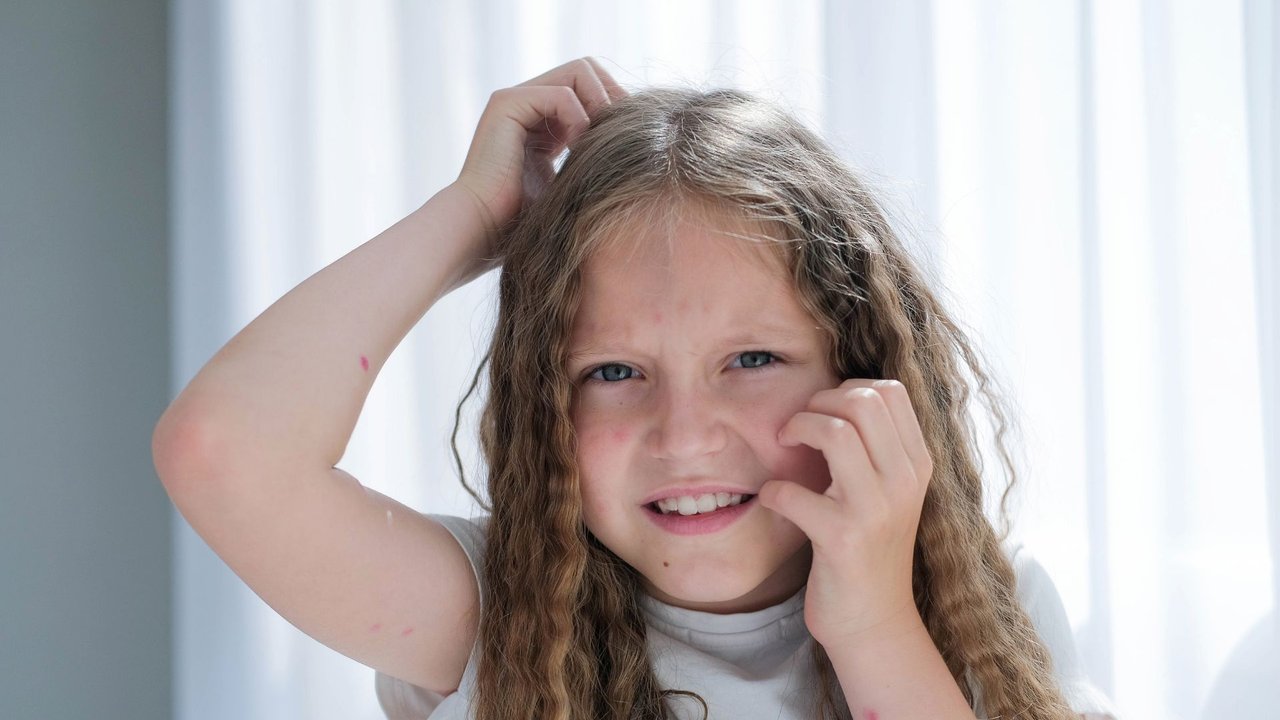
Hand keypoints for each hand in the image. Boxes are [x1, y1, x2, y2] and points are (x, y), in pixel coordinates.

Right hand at [453, 57, 626, 261]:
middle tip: (622, 132)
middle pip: (587, 69)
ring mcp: (515, 99)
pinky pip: (562, 95)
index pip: (590, 87)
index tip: (632, 136)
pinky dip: (580, 120)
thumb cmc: (523, 222)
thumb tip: (633, 147)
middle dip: (613, 95)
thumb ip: (590, 161)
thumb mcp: (569, 186)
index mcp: (541, 123)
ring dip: (601, 104)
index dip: (615, 104)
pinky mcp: (507, 104)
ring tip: (601, 142)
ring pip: (580, 71)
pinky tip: (579, 151)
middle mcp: (527, 103)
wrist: (482, 231)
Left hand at [757, 379, 933, 648]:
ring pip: (835, 433)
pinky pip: (793, 492)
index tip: (824, 413)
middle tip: (797, 428)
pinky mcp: (842, 539)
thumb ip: (878, 447)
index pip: (890, 391)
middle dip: (817, 403)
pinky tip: (773, 500)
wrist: (873, 622)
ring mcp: (875, 510)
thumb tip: (839, 397)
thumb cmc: (870, 549)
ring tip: (785, 448)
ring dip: (796, 430)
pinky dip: (772, 490)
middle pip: (863, 401)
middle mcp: (904, 482)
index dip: (846, 389)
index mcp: (917, 464)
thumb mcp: (889, 492)